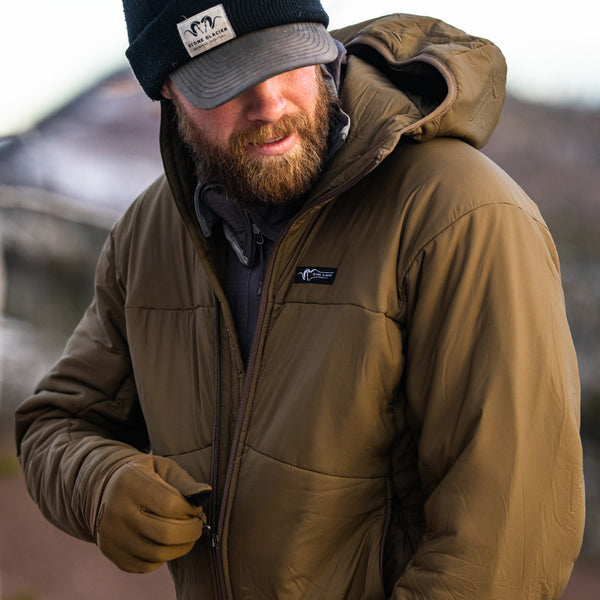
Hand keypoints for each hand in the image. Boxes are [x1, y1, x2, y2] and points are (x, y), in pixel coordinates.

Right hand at [95, 454, 210, 572]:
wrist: (107, 488)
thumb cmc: (145, 475)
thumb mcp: (163, 468)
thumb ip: (184, 481)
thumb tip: (204, 493)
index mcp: (130, 483)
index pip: (170, 505)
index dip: (190, 510)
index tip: (196, 508)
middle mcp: (116, 511)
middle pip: (166, 534)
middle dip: (191, 531)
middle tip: (198, 524)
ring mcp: (111, 535)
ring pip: (158, 553)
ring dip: (182, 547)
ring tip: (187, 534)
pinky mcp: (111, 553)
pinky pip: (146, 565)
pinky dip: (164, 557)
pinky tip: (168, 542)